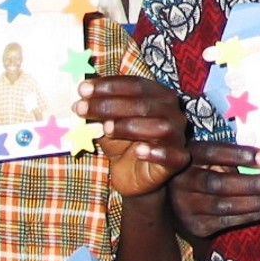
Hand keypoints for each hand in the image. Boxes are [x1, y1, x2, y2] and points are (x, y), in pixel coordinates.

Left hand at [77, 76, 190, 197]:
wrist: (132, 175)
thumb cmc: (122, 142)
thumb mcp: (106, 121)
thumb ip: (99, 107)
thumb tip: (82, 91)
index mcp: (158, 95)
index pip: (136, 85)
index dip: (109, 86)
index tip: (82, 89)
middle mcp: (172, 112)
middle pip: (144, 104)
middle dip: (110, 105)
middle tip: (81, 108)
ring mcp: (177, 136)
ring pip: (160, 127)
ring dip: (130, 126)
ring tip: (106, 129)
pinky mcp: (178, 160)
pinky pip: (171, 155)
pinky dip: (156, 152)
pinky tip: (139, 151)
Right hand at [168, 141, 259, 237]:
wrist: (179, 202)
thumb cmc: (207, 170)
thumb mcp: (213, 157)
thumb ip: (233, 157)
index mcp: (189, 155)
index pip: (212, 153)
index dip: (239, 155)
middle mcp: (183, 181)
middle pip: (218, 184)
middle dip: (252, 184)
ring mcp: (187, 206)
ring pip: (224, 206)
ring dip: (258, 203)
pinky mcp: (196, 225)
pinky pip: (228, 221)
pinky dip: (254, 216)